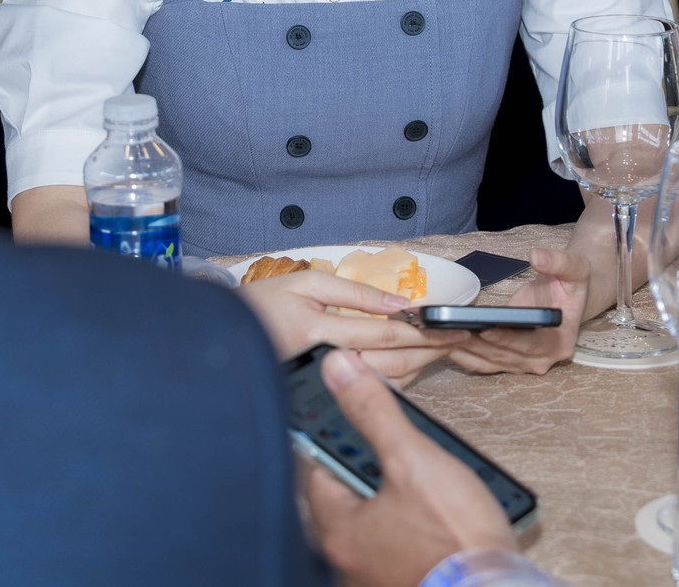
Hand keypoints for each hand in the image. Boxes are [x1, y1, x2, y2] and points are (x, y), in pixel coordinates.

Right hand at [238, 270, 467, 387]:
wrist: (222, 338)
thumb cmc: (263, 304)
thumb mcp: (305, 283)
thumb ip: (353, 293)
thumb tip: (396, 304)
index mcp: (319, 332)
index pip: (384, 335)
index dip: (422, 332)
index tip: (450, 329)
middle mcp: (324, 364)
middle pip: (391, 364)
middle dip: (428, 352)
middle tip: (456, 341)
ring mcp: (323, 385)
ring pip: (383, 383)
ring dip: (417, 367)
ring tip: (441, 351)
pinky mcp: (323, 395)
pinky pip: (367, 391)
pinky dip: (396, 379)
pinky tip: (411, 366)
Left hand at [305, 349, 518, 586]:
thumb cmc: (456, 539)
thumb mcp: (412, 459)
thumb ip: (373, 412)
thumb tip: (338, 371)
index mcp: (336, 530)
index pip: (318, 468)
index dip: (341, 436)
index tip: (358, 419)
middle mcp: (348, 559)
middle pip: (349, 493)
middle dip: (375, 467)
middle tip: (405, 453)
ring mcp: (377, 574)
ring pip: (378, 517)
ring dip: (399, 495)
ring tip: (432, 482)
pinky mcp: (407, 580)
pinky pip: (401, 541)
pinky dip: (415, 523)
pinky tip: (442, 512)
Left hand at [447, 247, 591, 375]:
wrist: (566, 298)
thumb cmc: (570, 284)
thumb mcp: (574, 268)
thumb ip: (558, 261)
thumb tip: (537, 256)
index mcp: (560, 343)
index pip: (529, 345)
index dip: (506, 338)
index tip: (484, 328)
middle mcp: (541, 360)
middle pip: (503, 355)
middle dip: (475, 344)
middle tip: (449, 331)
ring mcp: (522, 364)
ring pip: (488, 361)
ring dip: (462, 351)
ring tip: (438, 336)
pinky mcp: (506, 362)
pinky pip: (481, 362)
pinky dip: (461, 355)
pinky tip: (440, 343)